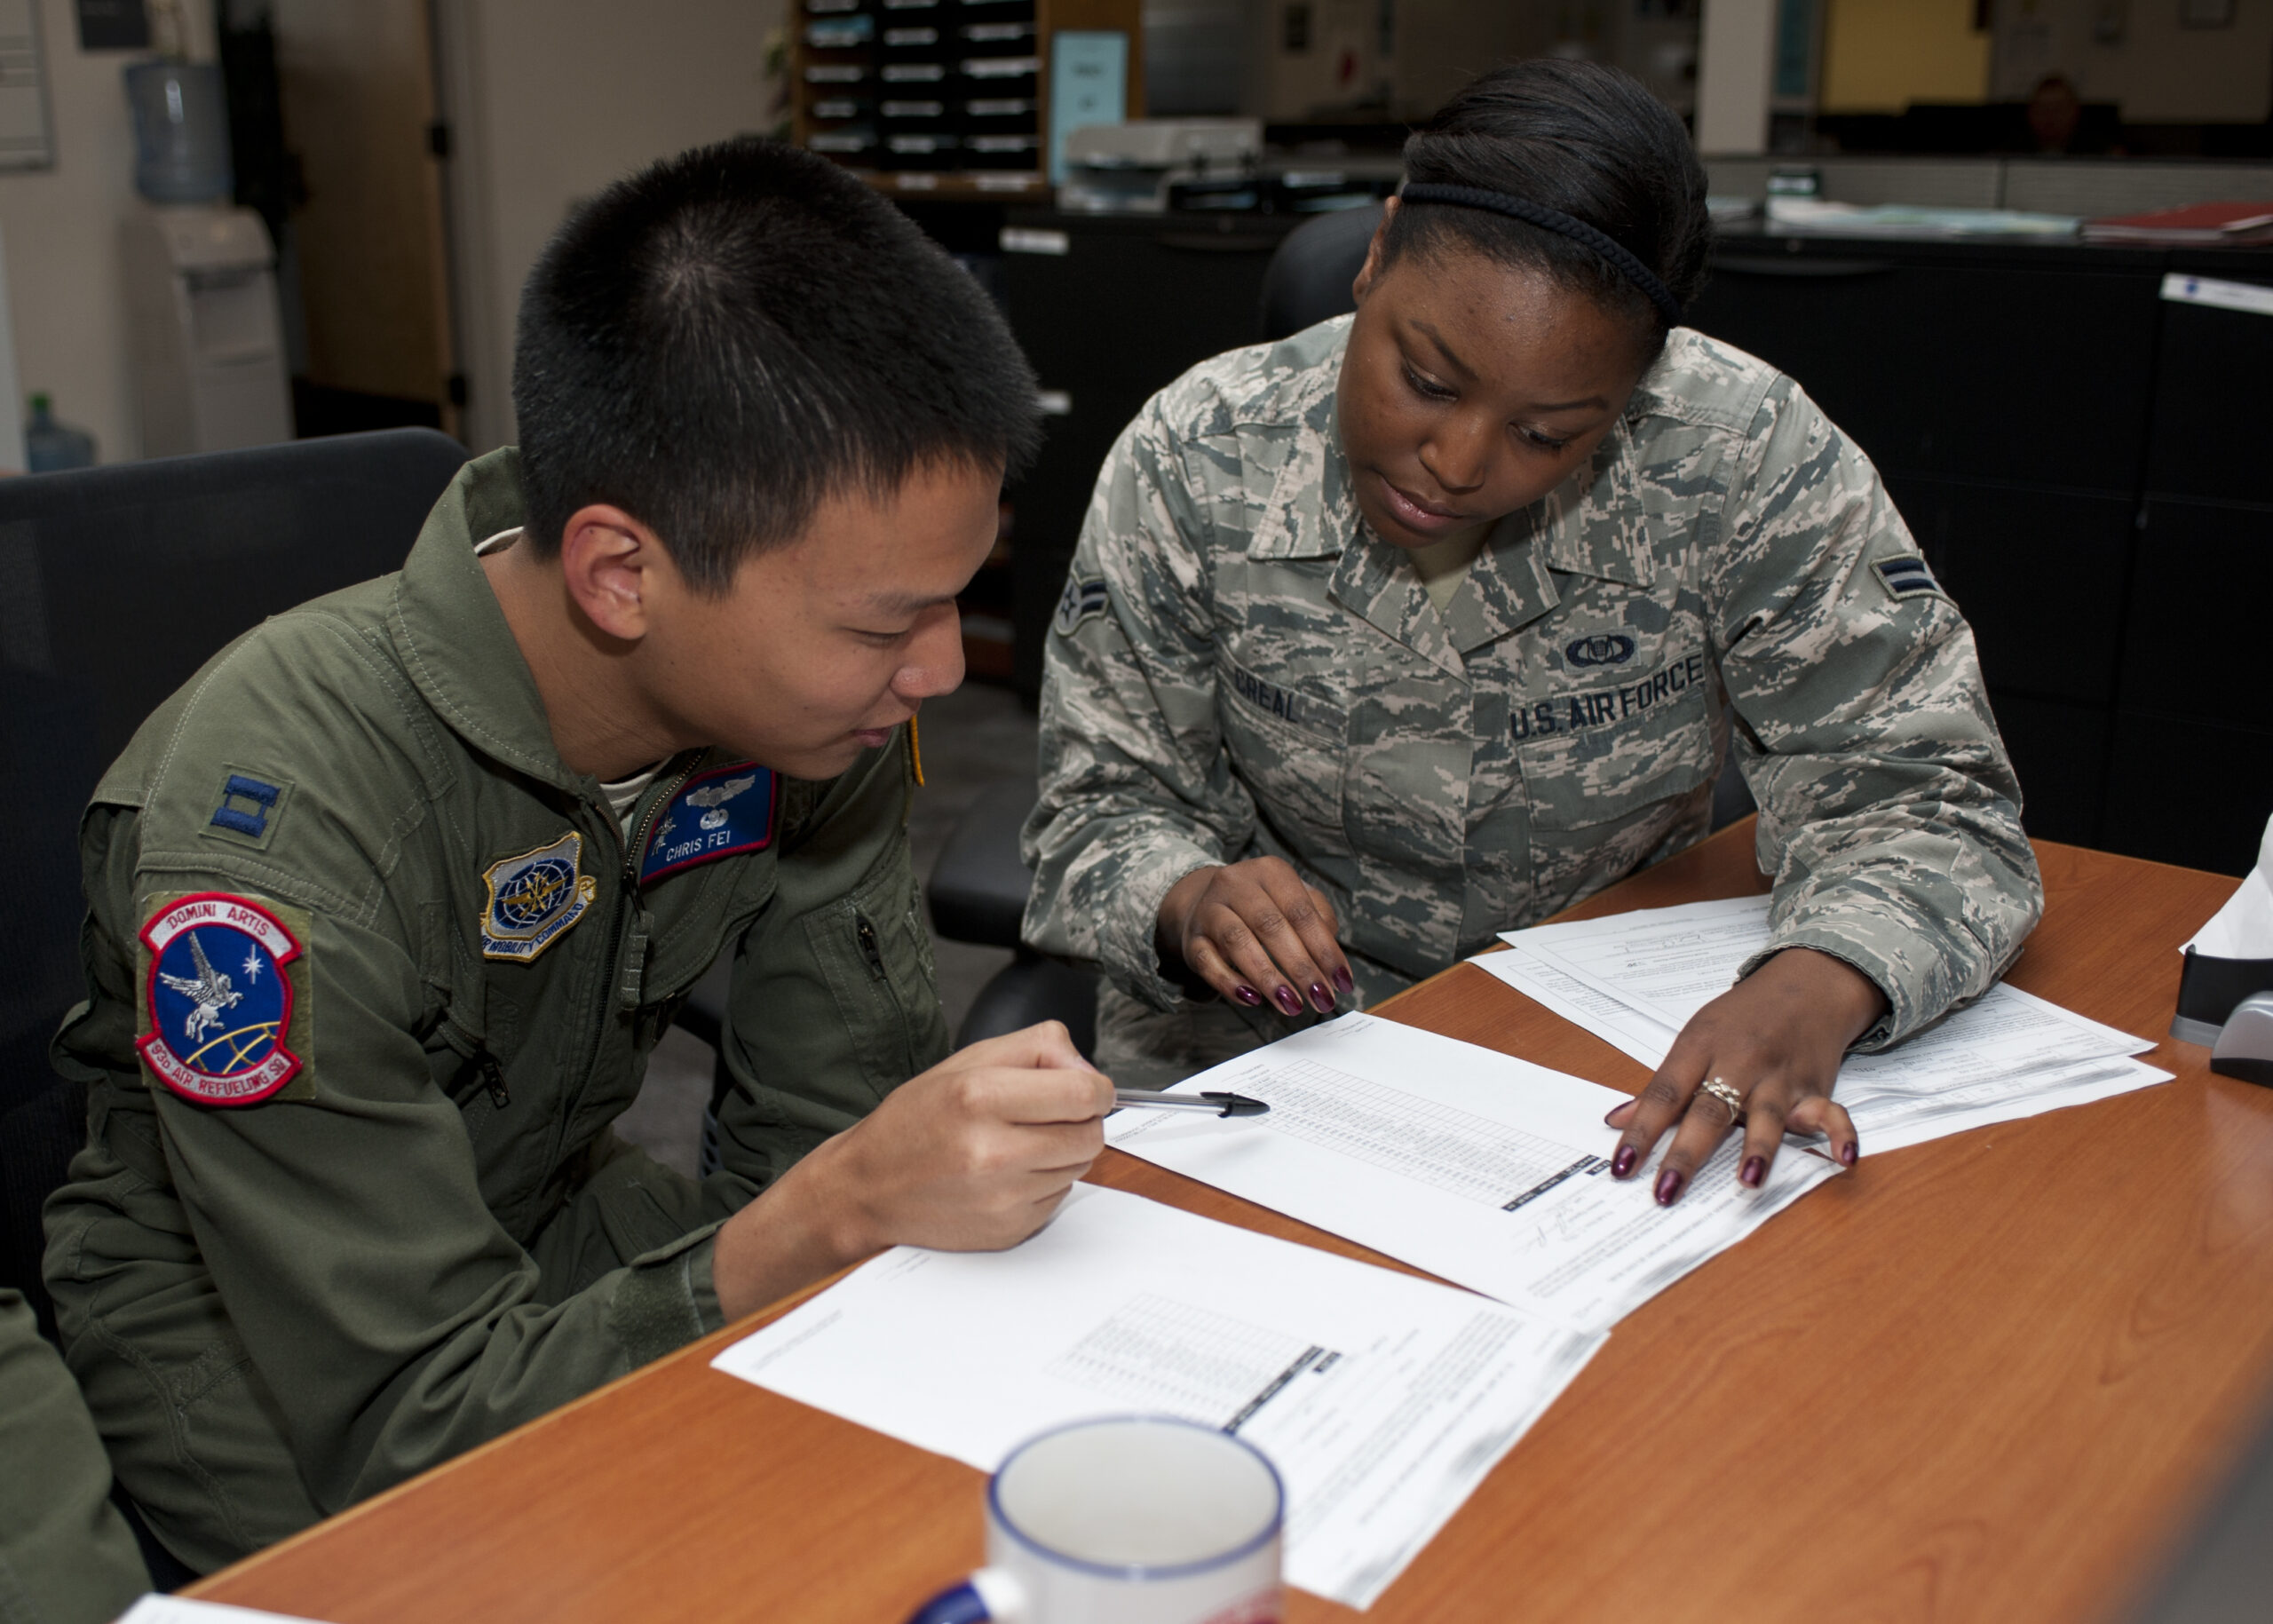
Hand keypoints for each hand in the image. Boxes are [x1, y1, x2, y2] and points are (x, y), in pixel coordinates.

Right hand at [713, 1023, 1111, 1318]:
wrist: (868, 1187)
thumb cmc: (916, 1121)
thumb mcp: (969, 1061)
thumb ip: (1037, 1048)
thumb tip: (1087, 1069)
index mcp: (980, 1097)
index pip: (1082, 1093)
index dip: (1097, 1088)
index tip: (1090, 1089)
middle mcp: (992, 1151)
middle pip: (1090, 1134)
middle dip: (1083, 1120)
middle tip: (1053, 1115)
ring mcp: (1002, 1197)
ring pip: (1079, 1167)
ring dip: (1064, 1152)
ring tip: (1020, 1142)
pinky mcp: (1009, 1229)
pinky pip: (1059, 1198)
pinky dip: (1045, 1182)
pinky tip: (1008, 1173)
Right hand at [1155, 858, 1351, 1017]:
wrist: (1206, 903)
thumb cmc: (1263, 907)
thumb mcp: (1294, 902)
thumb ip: (1319, 922)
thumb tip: (1331, 963)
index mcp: (1269, 872)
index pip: (1301, 912)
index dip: (1324, 949)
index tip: (1341, 981)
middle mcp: (1236, 884)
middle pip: (1271, 926)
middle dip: (1300, 967)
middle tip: (1320, 998)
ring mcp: (1209, 910)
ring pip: (1237, 941)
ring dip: (1267, 977)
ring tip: (1291, 1004)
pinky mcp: (1191, 939)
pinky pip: (1207, 962)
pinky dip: (1230, 983)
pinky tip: (1253, 1000)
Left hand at [1603, 948, 1886, 1204]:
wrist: (1805, 985)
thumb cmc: (1742, 1018)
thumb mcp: (1694, 1039)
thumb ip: (1661, 1087)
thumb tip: (1617, 1121)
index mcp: (1699, 1048)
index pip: (1664, 1094)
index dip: (1641, 1131)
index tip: (1622, 1166)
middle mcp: (1739, 1062)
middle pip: (1710, 1110)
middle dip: (1687, 1153)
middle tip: (1666, 1190)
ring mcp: (1779, 1076)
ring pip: (1768, 1114)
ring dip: (1759, 1148)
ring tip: (1747, 1182)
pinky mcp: (1815, 1087)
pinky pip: (1833, 1111)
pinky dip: (1841, 1133)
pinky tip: (1843, 1158)